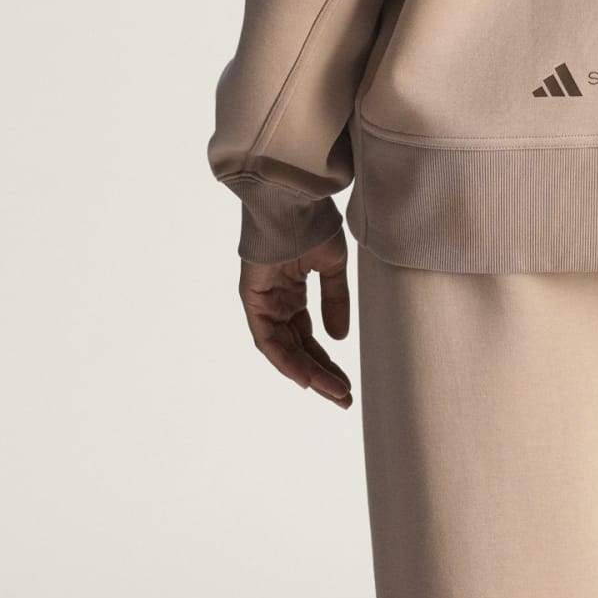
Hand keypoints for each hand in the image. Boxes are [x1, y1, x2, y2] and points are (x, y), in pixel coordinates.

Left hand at [239, 228, 353, 406]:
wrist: (293, 199)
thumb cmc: (311, 223)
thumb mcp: (330, 267)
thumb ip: (334, 301)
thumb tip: (339, 337)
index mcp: (292, 292)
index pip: (307, 336)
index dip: (326, 360)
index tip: (345, 382)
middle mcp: (276, 301)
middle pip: (297, 349)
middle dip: (321, 374)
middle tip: (343, 397)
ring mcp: (263, 302)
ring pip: (284, 350)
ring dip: (309, 373)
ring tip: (334, 392)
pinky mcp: (253, 300)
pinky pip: (268, 340)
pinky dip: (286, 361)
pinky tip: (307, 378)